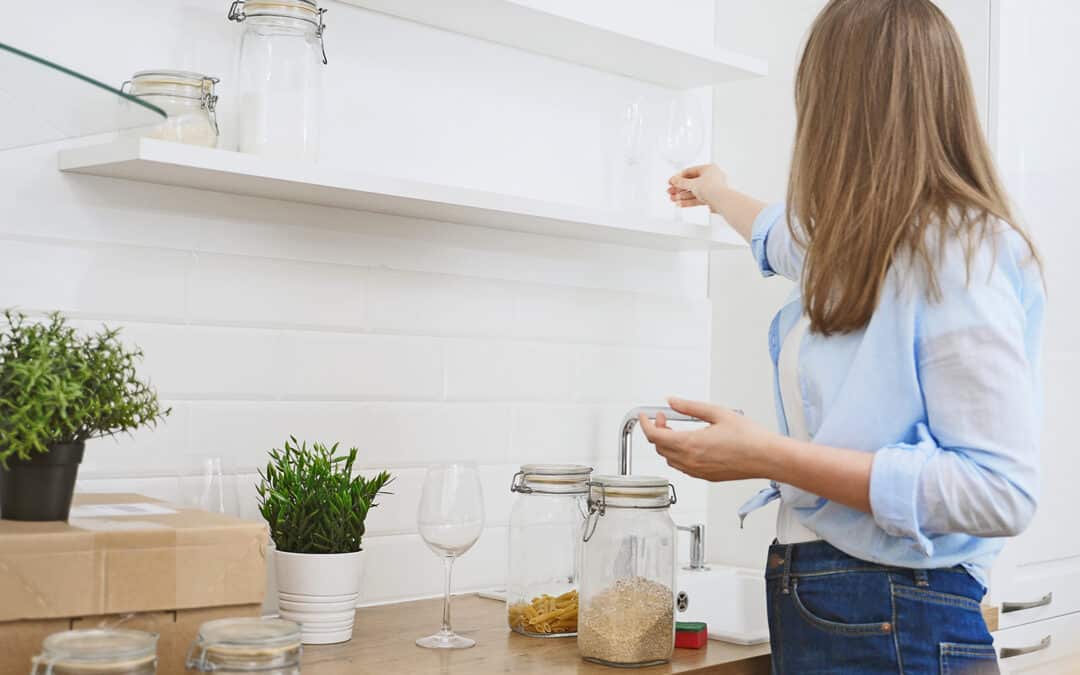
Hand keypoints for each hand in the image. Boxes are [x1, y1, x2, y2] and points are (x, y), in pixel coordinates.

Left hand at [638, 397, 780, 481]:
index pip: (654, 436)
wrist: (767, 457)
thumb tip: (672, 401)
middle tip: (664, 418)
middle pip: (659, 448)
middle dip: (657, 431)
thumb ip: (690, 407)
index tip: (644, 416)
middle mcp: (691, 461)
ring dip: (666, 444)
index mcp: (691, 444)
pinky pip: (682, 467)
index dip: (645, 424)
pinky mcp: (706, 477)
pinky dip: (677, 455)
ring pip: (669, 459)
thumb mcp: (717, 412)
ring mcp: (697, 472)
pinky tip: (688, 444)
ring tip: (675, 430)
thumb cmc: (749, 437)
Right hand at [667, 164, 727, 211]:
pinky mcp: (711, 199)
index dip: (679, 177)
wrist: (722, 201)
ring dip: (682, 196)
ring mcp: (711, 189)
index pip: (690, 171)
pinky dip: (689, 201)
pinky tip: (680, 204)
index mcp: (708, 169)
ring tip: (673, 199)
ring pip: (694, 192)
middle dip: (679, 189)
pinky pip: (698, 199)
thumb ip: (681, 182)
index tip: (671, 181)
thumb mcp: (692, 184)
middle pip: (691, 183)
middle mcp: (711, 178)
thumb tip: (674, 180)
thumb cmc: (712, 188)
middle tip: (670, 192)